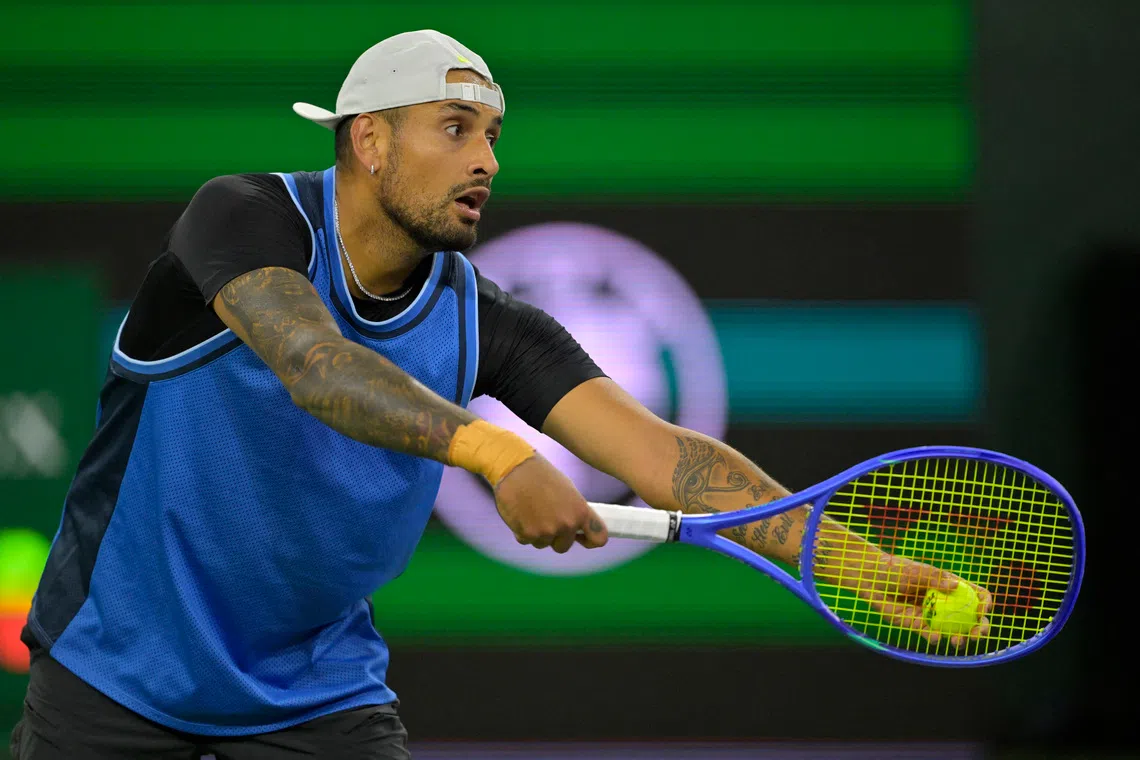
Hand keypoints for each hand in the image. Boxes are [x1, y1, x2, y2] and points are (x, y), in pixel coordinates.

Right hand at [493, 454, 608, 552]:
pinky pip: (526, 540)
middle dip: (555, 537)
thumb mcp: (568, 490)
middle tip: (545, 519)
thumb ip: (574, 511)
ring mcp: (547, 532)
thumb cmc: (541, 474)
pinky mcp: (527, 534)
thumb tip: (576, 525)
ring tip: (530, 511)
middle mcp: (567, 524)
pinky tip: (520, 513)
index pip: (598, 538)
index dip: (589, 540)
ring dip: (537, 534)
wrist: (515, 468)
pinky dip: (522, 531)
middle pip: (564, 546)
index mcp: (581, 511)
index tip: (581, 537)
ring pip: (543, 544)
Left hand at [859, 552, 992, 648]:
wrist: (870, 579)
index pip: (975, 595)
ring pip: (952, 630)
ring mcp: (932, 615)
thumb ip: (934, 579)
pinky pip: (930, 634)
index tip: (983, 610)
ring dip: (959, 638)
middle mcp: (944, 602)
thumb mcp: (916, 571)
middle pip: (969, 617)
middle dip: (979, 628)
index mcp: (949, 585)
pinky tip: (935, 637)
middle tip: (979, 633)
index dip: (983, 603)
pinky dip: (935, 637)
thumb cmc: (894, 569)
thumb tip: (956, 585)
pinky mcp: (916, 624)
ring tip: (960, 640)